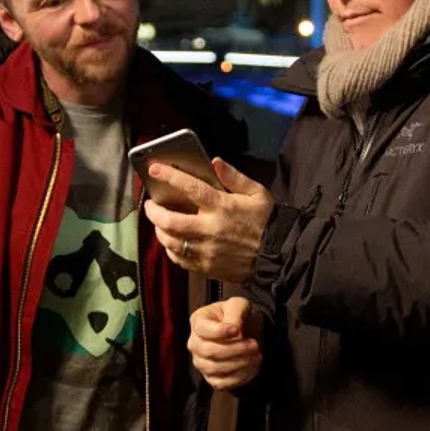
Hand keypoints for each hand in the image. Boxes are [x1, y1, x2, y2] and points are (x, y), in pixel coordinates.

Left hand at [142, 157, 275, 284]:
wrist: (278, 256)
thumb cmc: (268, 222)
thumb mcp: (257, 193)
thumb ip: (234, 177)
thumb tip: (215, 162)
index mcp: (222, 207)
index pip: (189, 188)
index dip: (169, 177)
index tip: (153, 169)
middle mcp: (210, 229)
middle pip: (169, 220)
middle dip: (153, 211)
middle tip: (151, 204)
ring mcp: (206, 251)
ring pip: (170, 241)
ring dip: (159, 230)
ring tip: (159, 222)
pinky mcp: (206, 268)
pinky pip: (179, 259)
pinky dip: (170, 249)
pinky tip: (172, 241)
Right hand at [188, 295, 262, 389]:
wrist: (246, 331)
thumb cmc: (239, 315)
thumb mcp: (239, 304)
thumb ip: (236, 311)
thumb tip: (234, 329)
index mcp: (197, 321)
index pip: (203, 330)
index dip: (220, 332)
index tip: (238, 330)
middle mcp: (194, 343)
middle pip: (209, 351)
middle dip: (236, 350)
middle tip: (255, 345)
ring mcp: (200, 362)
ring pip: (215, 369)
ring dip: (240, 363)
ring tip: (257, 355)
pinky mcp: (210, 378)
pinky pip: (221, 384)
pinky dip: (239, 377)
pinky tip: (252, 367)